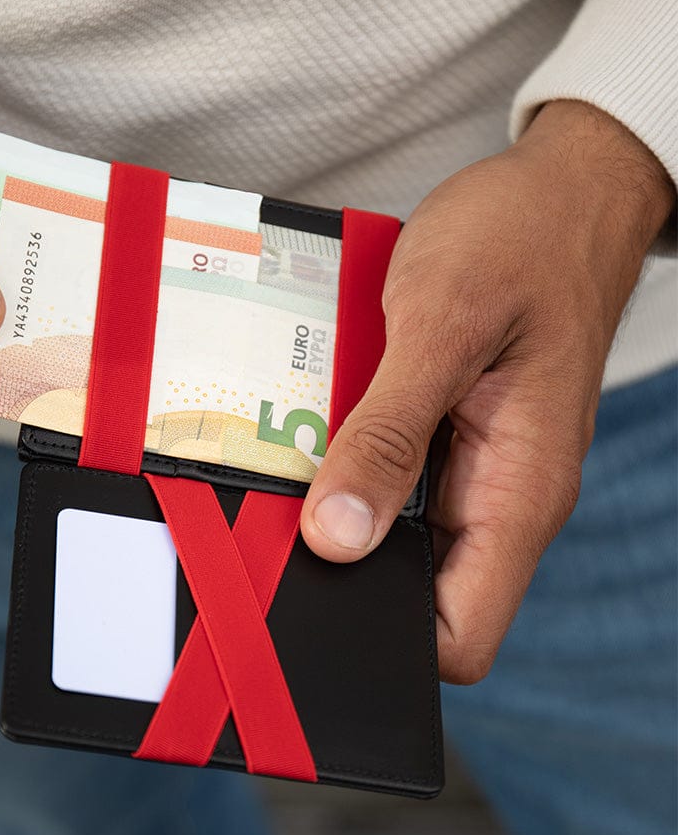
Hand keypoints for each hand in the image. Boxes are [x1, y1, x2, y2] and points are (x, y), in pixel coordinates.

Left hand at [301, 100, 673, 682]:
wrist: (562, 192)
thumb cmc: (520, 242)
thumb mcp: (441, 328)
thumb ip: (389, 435)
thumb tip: (338, 538)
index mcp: (518, 496)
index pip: (461, 639)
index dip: (387, 643)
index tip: (312, 604)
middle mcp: (497, 500)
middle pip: (414, 596)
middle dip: (344, 574)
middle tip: (272, 530)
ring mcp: (472, 472)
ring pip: (393, 538)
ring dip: (339, 512)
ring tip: (281, 472)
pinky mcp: (448, 440)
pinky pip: (389, 481)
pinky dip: (346, 466)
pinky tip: (309, 432)